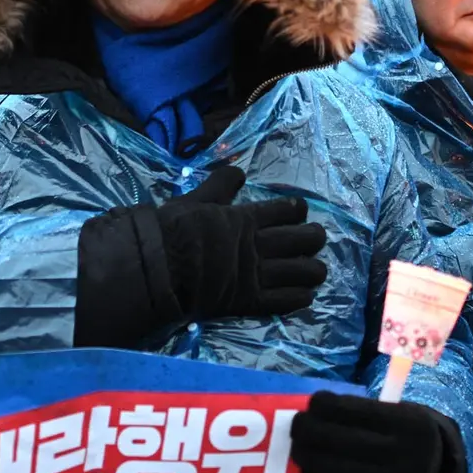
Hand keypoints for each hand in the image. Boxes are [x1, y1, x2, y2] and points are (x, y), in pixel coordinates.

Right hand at [156, 165, 327, 318]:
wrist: (158, 266)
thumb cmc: (172, 230)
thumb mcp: (195, 199)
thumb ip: (219, 186)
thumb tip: (238, 172)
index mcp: (246, 218)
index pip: (286, 210)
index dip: (298, 210)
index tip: (299, 211)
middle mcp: (258, 245)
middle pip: (303, 239)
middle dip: (313, 237)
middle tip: (313, 238)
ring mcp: (257, 274)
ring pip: (303, 271)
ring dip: (313, 270)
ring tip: (314, 270)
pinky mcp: (250, 301)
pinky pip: (286, 300)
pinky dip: (300, 297)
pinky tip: (304, 294)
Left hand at [290, 391, 464, 472]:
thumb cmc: (404, 435)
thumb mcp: (397, 413)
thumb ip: (359, 410)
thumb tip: (312, 408)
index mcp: (408, 424)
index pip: (351, 410)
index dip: (323, 405)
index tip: (313, 402)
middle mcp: (403, 456)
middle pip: (336, 440)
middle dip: (307, 429)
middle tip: (297, 424)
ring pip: (331, 468)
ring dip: (305, 454)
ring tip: (298, 445)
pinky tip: (311, 466)